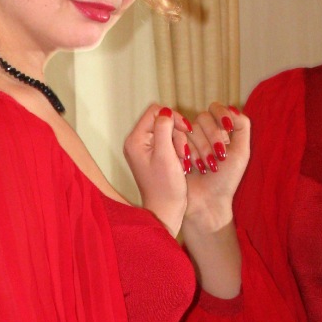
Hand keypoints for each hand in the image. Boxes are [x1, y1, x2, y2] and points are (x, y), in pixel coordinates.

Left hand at [123, 104, 192, 235]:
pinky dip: (177, 149)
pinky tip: (180, 162)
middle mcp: (136, 142)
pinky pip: (168, 142)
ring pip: (168, 131)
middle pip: (162, 120)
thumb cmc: (166, 188)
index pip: (155, 112)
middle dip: (177, 133)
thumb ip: (164, 129)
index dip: (173, 117)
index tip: (186, 130)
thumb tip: (165, 110)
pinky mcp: (154, 157)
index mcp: (135, 140)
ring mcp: (145, 150)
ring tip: (181, 160)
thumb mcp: (166, 155)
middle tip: (182, 152)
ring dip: (179, 142)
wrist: (165, 211)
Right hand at [183, 103, 250, 232]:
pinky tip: (192, 168)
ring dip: (201, 149)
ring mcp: (188, 141)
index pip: (216, 109)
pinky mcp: (175, 150)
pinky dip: (189, 154)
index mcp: (220, 131)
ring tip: (206, 167)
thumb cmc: (226, 180)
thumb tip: (230, 107)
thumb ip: (242, 126)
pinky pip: (179, 140)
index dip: (221, 116)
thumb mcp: (242, 152)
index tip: (227, 131)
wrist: (207, 202)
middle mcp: (203, 133)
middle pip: (203, 118)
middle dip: (212, 137)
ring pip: (191, 129)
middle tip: (219, 157)